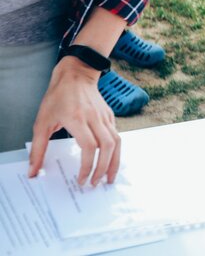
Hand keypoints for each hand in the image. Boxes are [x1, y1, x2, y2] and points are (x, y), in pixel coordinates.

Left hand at [29, 58, 120, 186]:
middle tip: (95, 183)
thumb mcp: (41, 122)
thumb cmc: (57, 97)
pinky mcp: (110, 116)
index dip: (87, 166)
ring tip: (109, 178)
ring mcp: (105, 117)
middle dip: (103, 169)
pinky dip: (115, 152)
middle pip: (107, 147)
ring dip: (114, 162)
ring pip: (117, 142)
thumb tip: (34, 171)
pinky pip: (117, 136)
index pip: (89, 147)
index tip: (80, 179)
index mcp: (77, 119)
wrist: (76, 75)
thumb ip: (38, 148)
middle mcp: (95, 118)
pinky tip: (110, 161)